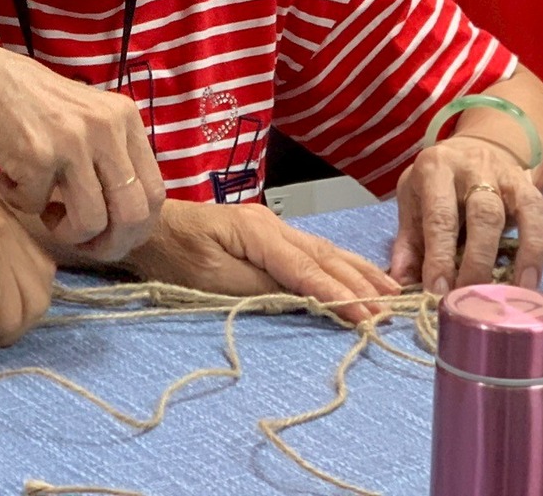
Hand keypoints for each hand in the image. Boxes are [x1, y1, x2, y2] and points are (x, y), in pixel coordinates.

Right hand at [0, 39, 164, 259]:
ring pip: (91, 222)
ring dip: (64, 232)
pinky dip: (20, 203)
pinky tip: (10, 180)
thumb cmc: (32, 106)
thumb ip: (112, 156)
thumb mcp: (88, 119)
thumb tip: (131, 220)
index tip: (111, 237)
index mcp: (125, 118)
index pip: (155, 192)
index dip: (136, 228)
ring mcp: (74, 142)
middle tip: (83, 245)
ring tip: (44, 211)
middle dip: (109, 244)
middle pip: (132, 214)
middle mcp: (106, 128)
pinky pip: (36, 207)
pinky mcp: (38, 155)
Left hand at [125, 200, 398, 326]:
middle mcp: (274, 224)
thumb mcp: (214, 278)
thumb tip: (307, 297)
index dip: (339, 294)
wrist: (149, 229)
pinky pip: (314, 252)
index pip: (308, 269)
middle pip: (326, 257)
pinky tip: (359, 274)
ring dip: (359, 273)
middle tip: (392, 310)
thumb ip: (262, 287)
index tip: (367, 317)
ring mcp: (273, 227)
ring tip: (391, 291)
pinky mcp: (269, 236)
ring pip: (325, 251)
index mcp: (259, 232)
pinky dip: (341, 266)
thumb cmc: (175, 257)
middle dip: (361, 284)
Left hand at [389, 138, 542, 297]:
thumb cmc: (434, 187)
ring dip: (530, 247)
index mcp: (436, 169)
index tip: (439, 291)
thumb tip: (402, 278)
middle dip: (481, 259)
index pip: (440, 216)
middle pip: (485, 213)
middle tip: (476, 296)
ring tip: (525, 286)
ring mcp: (508, 170)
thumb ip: (409, 240)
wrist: (460, 149)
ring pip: (527, 204)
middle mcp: (475, 166)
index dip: (440, 256)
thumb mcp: (412, 204)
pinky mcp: (533, 174)